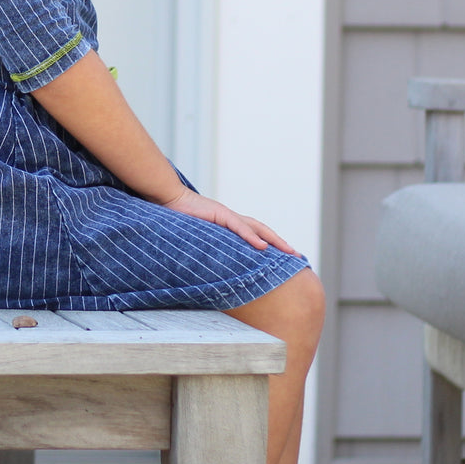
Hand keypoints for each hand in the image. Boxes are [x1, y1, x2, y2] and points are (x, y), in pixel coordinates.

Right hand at [161, 189, 299, 254]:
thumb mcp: (197, 236)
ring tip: (288, 251)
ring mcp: (227, 215)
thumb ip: (208, 246)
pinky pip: (238, 227)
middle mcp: (232, 218)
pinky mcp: (219, 214)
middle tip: (297, 256)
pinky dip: (251, 237)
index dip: (270, 244)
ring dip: (274, 240)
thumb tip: (212, 266)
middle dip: (280, 243)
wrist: (167, 198)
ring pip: (257, 228)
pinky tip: (262, 247)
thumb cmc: (178, 218)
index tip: (284, 256)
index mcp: (228, 224)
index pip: (255, 234)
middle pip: (262, 230)